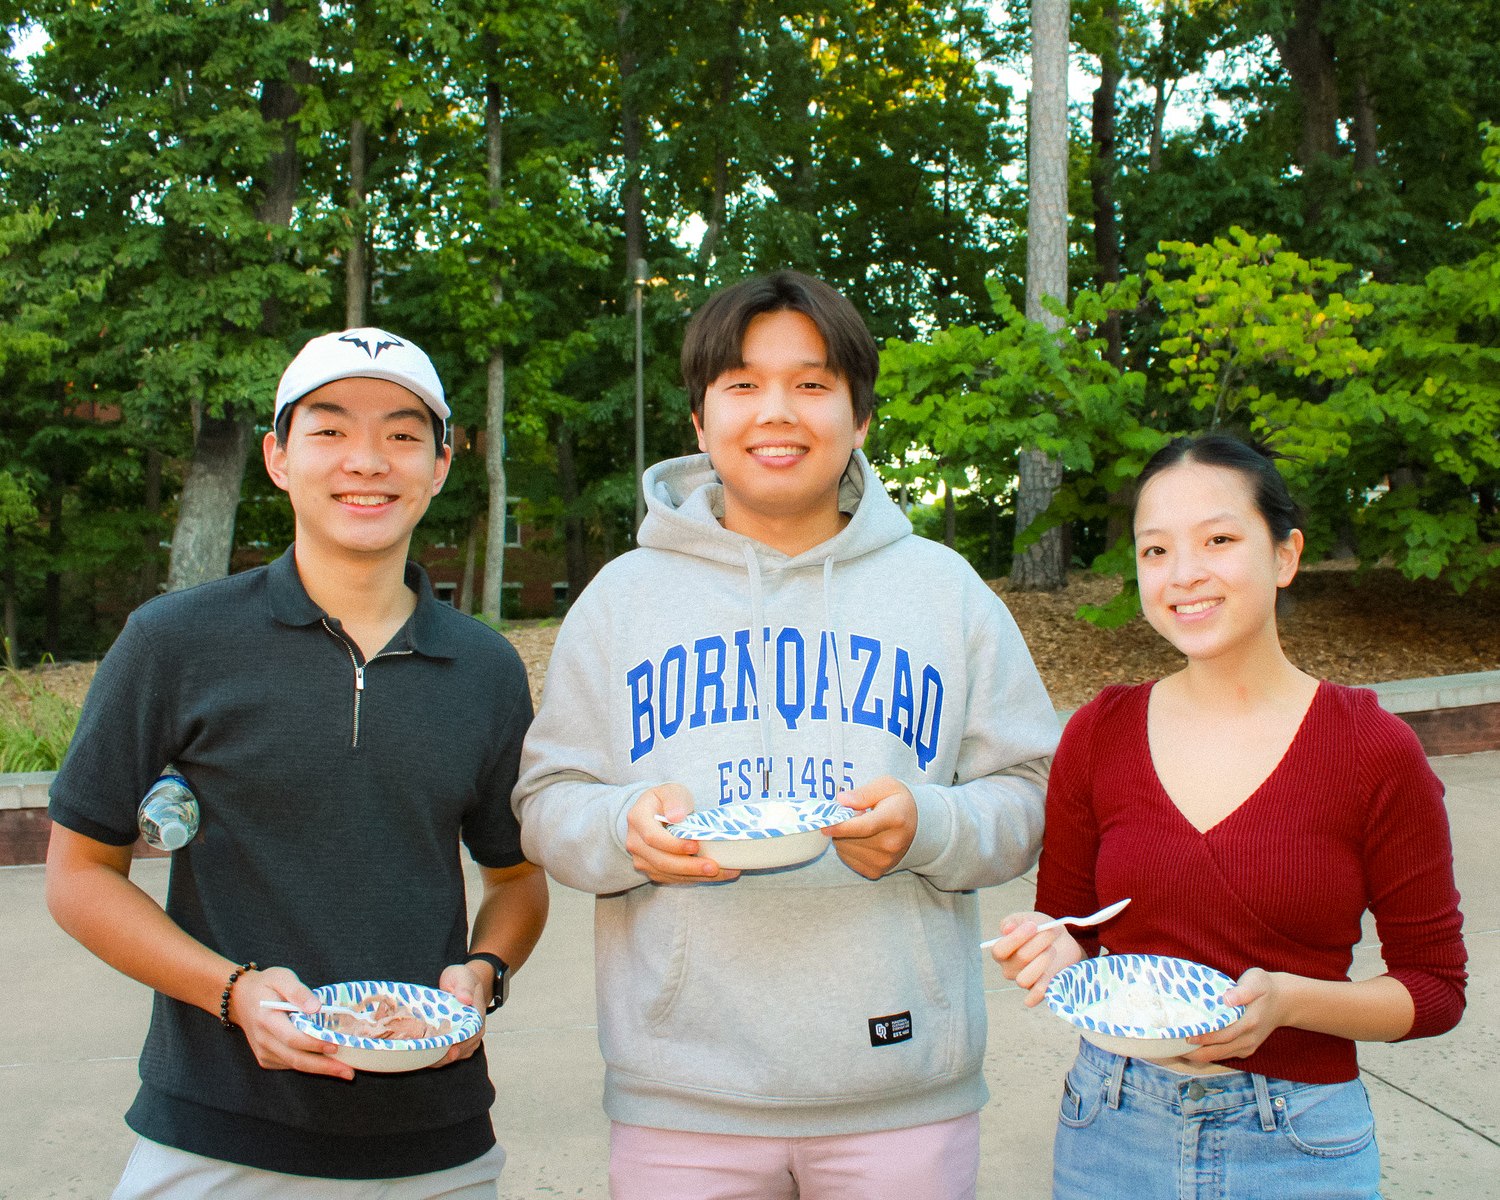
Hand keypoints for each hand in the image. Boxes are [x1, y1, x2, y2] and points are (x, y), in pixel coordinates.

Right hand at [228, 965, 354, 1080]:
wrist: (240, 998)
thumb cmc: (266, 985)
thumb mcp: (282, 977)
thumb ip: (298, 991)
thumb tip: (316, 1007)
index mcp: (267, 1019)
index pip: (293, 1038)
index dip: (315, 1044)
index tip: (337, 1045)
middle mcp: (264, 1040)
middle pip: (296, 1059)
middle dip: (324, 1067)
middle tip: (349, 1072)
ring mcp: (263, 1052)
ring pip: (294, 1065)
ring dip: (320, 1069)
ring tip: (345, 1071)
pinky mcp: (266, 1058)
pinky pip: (290, 1064)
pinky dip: (309, 1065)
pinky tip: (327, 1063)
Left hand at [435, 961, 490, 1065]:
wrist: (463, 983)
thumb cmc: (461, 979)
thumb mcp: (462, 976)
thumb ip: (464, 986)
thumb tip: (465, 999)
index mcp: (477, 1015)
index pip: (472, 1034)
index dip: (460, 1045)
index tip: (449, 1051)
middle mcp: (475, 1030)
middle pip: (462, 1049)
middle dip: (445, 1056)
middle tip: (427, 1060)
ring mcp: (467, 1037)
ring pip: (456, 1055)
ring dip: (440, 1059)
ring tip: (422, 1061)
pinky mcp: (459, 1041)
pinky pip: (450, 1054)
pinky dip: (438, 1058)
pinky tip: (425, 1058)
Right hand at [623, 784, 740, 884]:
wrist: (656, 813)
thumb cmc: (667, 800)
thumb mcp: (672, 791)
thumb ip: (675, 801)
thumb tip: (676, 816)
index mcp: (638, 819)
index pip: (652, 837)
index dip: (674, 845)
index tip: (696, 846)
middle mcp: (635, 843)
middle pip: (661, 861)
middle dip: (689, 867)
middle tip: (713, 867)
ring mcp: (642, 859)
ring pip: (668, 874)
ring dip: (695, 876)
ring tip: (721, 872)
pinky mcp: (653, 870)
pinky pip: (673, 879)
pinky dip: (694, 878)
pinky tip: (716, 875)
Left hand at [826, 776, 917, 878]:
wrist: (918, 827)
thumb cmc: (898, 802)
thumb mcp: (886, 785)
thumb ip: (863, 792)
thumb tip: (842, 801)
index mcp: (894, 819)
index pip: (865, 827)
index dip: (842, 827)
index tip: (825, 825)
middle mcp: (891, 844)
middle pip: (850, 839)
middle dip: (841, 826)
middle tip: (851, 815)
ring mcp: (884, 861)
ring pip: (844, 850)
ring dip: (843, 837)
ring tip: (858, 827)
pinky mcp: (876, 872)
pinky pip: (848, 860)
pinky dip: (847, 848)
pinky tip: (860, 839)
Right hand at [987, 912, 1084, 1006]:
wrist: (1061, 941)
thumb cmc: (1039, 929)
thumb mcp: (1026, 919)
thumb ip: (1013, 921)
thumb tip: (1007, 929)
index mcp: (1002, 951)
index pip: (999, 950)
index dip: (1016, 938)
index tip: (1032, 925)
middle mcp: (1009, 969)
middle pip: (1019, 960)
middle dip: (1038, 943)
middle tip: (1050, 932)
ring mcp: (1023, 981)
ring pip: (1024, 980)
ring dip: (1043, 961)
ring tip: (1052, 950)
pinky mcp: (1038, 991)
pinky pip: (1033, 998)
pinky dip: (1041, 989)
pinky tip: (1051, 972)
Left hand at [1185, 968, 1285, 1062]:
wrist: (1285, 1001)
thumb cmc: (1265, 987)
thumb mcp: (1256, 981)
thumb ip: (1243, 991)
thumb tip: (1228, 999)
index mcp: (1249, 1022)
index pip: (1222, 1035)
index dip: (1204, 1038)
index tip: (1186, 1036)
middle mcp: (1248, 1039)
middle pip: (1218, 1052)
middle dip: (1195, 1052)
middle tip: (1174, 1047)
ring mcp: (1248, 1046)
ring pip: (1220, 1056)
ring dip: (1199, 1056)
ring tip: (1177, 1050)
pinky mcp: (1246, 1048)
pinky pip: (1225, 1055)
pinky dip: (1208, 1054)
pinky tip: (1192, 1049)